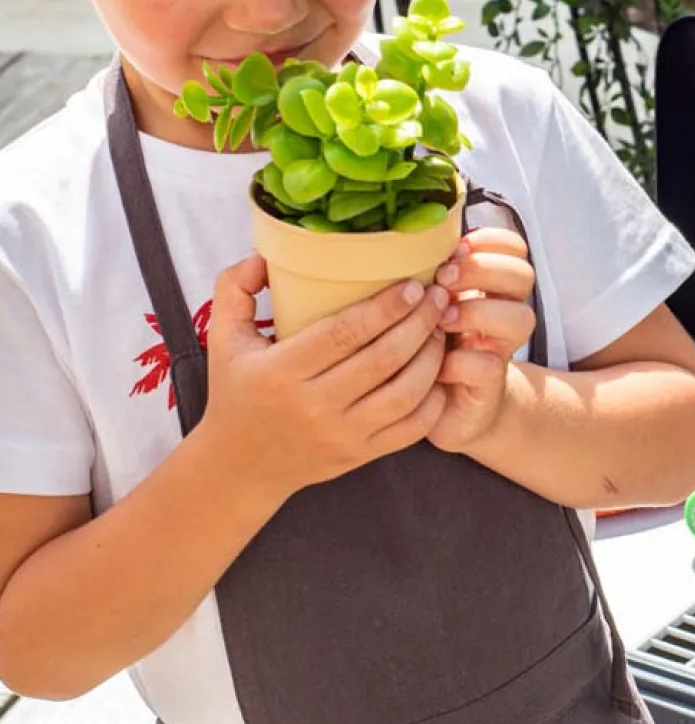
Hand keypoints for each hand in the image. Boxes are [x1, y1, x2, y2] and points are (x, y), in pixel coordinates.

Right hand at [199, 255, 450, 504]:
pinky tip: (441, 371)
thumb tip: (264, 255)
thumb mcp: (223, 338)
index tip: (412, 285)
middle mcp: (314, 406)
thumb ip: (235, 288)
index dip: (385, 307)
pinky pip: (412, 428)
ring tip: (442, 328)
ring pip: (405, 393)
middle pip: (383, 359)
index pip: (344, 333)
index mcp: (281, 372)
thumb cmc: (236, 393)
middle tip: (439, 296)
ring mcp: (341, 435)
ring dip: (432, 356)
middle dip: (420, 323)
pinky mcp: (361, 455)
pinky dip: (434, 399)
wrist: (239, 468)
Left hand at [426, 227, 536, 452]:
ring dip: (476, 311)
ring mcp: (501, 349)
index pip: (514, 247)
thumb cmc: (429, 346)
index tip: (453, 249)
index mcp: (492, 287)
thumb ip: (429, 273)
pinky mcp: (490, 385)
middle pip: (523, 274)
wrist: (442, 408)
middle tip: (443, 280)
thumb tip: (405, 238)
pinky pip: (488, 364)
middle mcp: (504, 313)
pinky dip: (460, 361)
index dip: (489, 242)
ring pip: (520, 317)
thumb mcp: (427, 302)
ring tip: (440, 320)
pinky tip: (436, 363)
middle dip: (481, 270)